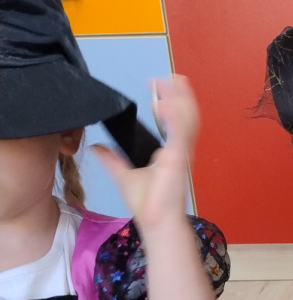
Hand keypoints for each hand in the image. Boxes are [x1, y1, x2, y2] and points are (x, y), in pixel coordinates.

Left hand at [93, 75, 198, 234]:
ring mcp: (181, 154)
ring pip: (188, 119)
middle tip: (169, 77)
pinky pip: (179, 133)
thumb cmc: (148, 204)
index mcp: (171, 152)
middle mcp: (179, 150)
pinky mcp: (178, 159)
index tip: (157, 88)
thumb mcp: (123, 176)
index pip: (175, 121)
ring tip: (171, 81)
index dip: (169, 102)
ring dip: (181, 99)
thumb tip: (96, 148)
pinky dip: (173, 116)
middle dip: (180, 94)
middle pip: (186, 115)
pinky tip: (162, 104)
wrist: (157, 222)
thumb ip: (112, 160)